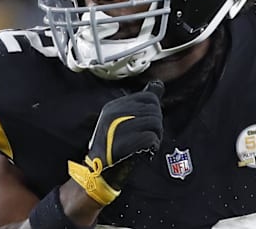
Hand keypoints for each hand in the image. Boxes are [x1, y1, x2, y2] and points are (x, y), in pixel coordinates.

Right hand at [68, 80, 163, 205]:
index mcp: (113, 106)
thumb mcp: (123, 120)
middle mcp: (114, 113)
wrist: (97, 172)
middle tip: (150, 138)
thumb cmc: (114, 147)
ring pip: (154, 122)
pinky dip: (153, 145)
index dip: (155, 111)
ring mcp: (116, 127)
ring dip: (157, 136)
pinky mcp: (122, 143)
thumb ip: (141, 103)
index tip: (149, 125)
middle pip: (154, 110)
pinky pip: (150, 137)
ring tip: (149, 145)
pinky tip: (147, 151)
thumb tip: (158, 84)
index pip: (148, 97)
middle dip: (157, 125)